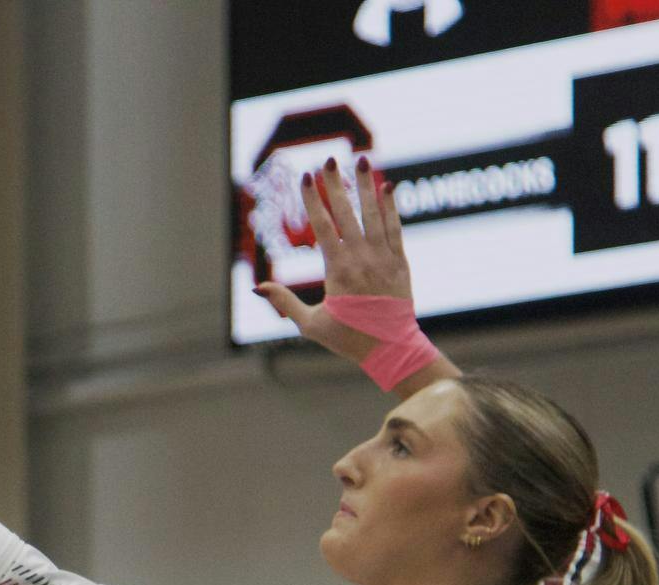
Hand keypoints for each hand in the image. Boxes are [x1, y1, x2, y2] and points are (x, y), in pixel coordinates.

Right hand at [253, 157, 411, 365]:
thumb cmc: (348, 339)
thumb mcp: (311, 325)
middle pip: (346, 212)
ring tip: (361, 160)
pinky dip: (391, 206)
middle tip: (329, 159)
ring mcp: (384, 257)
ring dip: (366, 185)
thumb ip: (285, 302)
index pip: (323, 226)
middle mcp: (362, 258)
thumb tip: (258, 287)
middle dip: (336, 184)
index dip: (313, 199)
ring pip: (374, 214)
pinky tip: (387, 187)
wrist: (392, 349)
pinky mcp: (400, 262)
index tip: (306, 176)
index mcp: (338, 270)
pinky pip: (395, 228)